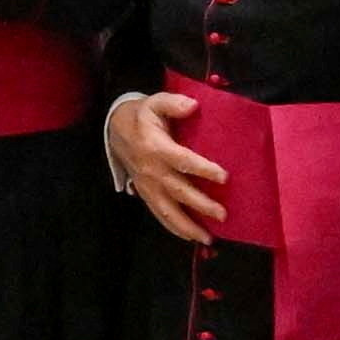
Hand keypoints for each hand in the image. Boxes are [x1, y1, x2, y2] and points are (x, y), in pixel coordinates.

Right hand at [105, 85, 232, 246]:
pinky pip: (159, 214)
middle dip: (201, 205)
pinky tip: (190, 237)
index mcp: (155, 147)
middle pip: (178, 192)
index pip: (182, 161)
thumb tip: (193, 106)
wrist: (115, 129)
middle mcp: (151, 170)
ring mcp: (147, 185)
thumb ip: (173, 103)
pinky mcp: (144, 193)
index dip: (203, 169)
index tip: (224, 177)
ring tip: (207, 238)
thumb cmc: (142, 116)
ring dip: (187, 226)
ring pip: (167, 210)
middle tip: (222, 214)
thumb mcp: (155, 102)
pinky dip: (173, 228)